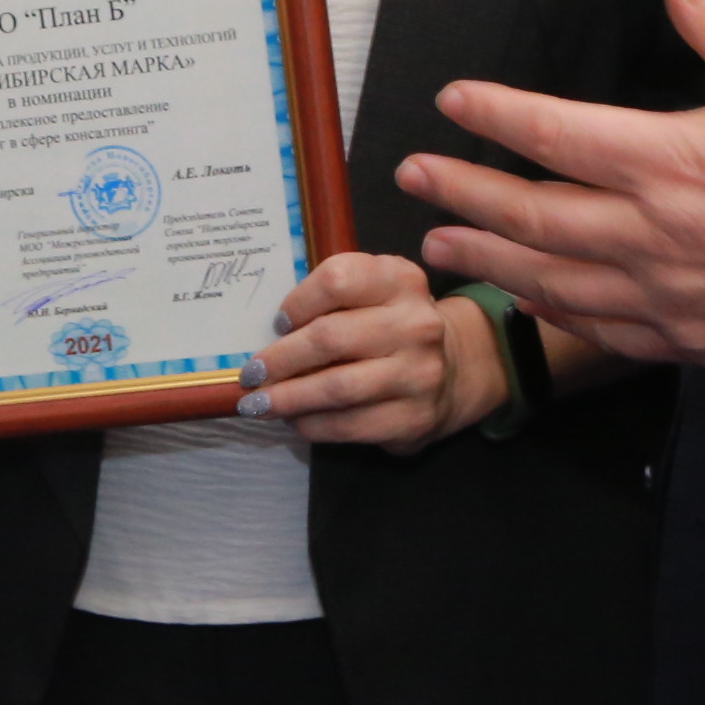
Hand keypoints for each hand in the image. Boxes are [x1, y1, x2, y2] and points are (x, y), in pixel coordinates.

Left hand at [235, 252, 507, 454]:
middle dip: (280, 359)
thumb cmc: (391, 325)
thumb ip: (331, 299)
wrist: (454, 369)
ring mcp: (419, 373)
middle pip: (330, 338)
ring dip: (288, 398)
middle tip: (250, 375)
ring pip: (336, 387)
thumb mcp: (374, 293)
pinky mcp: (415, 418)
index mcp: (400, 279)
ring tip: (258, 404)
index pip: (338, 280)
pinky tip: (294, 421)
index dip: (298, 302)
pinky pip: (349, 425)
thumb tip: (266, 333)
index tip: (277, 323)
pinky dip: (312, 425)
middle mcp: (416, 323)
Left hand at [401, 0, 704, 370]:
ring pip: (549, 277)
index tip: (452, 99)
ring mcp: (664, 294)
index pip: (554, 132)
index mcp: (673, 159)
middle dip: (462, 190)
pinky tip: (521, 295)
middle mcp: (653, 232)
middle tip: (412, 173)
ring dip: (485, 257)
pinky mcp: (686, 339)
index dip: (494, 115)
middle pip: (531, 212)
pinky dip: (548, 309)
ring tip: (435, 242)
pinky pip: (597, 326)